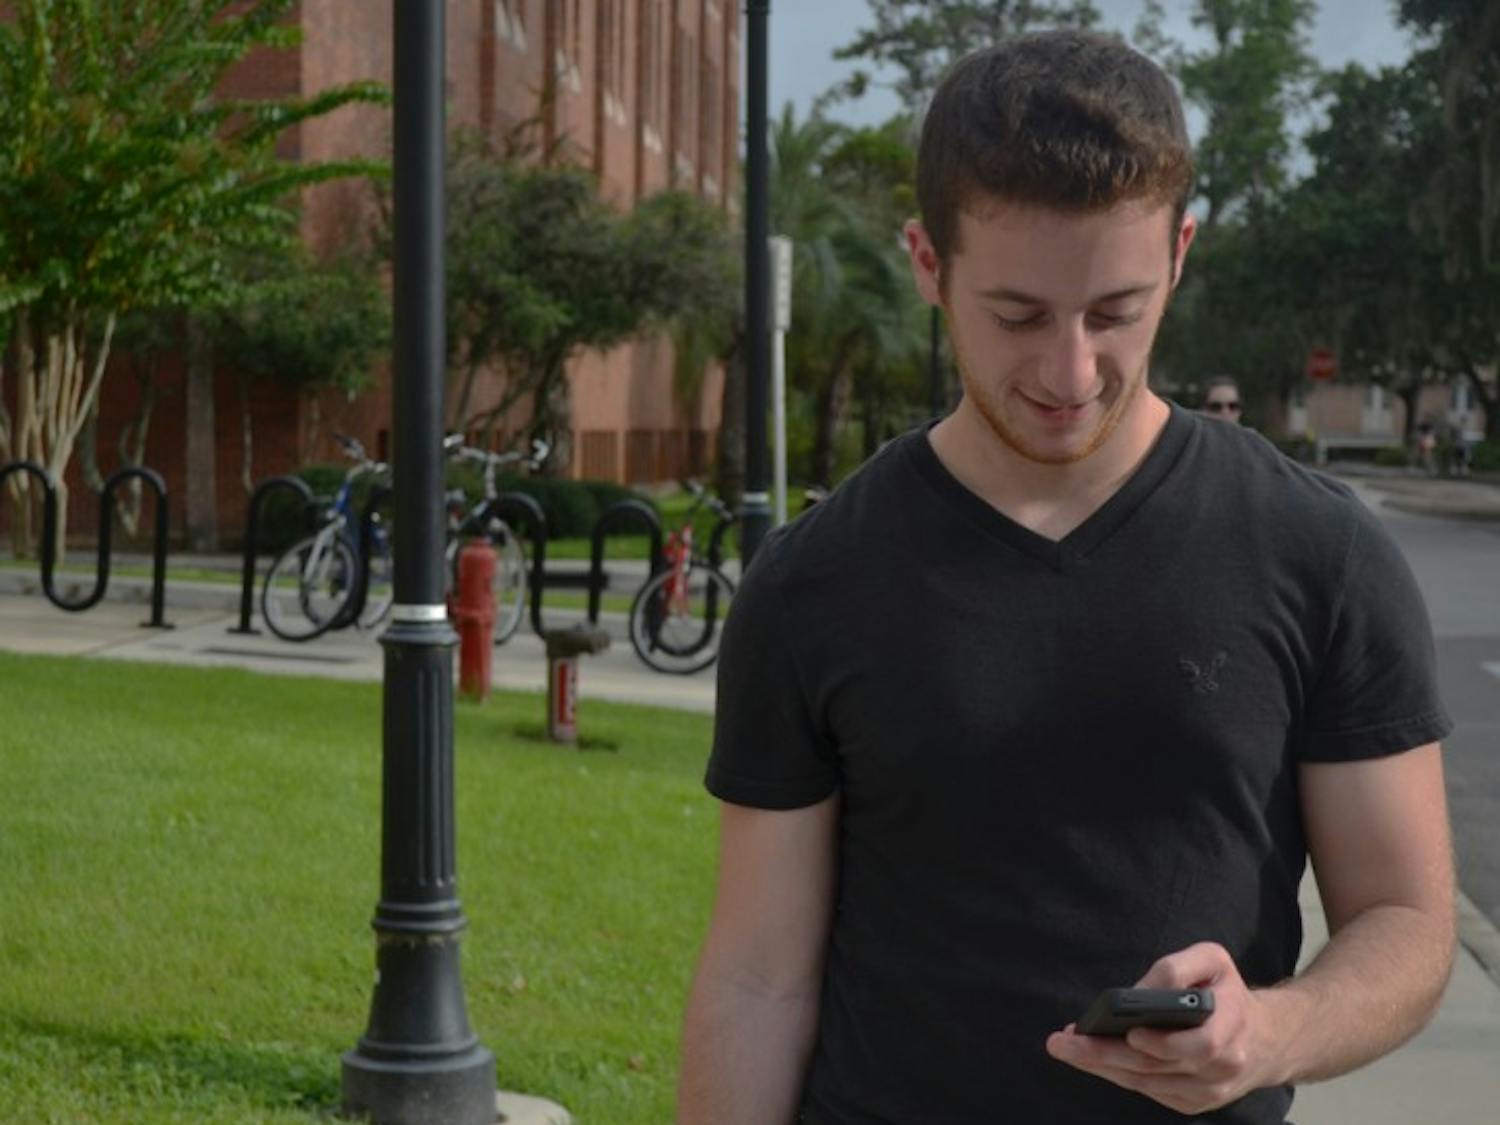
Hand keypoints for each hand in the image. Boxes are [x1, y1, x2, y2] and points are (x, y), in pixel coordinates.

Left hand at [1045, 942, 1287, 1115]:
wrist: (1264, 1039)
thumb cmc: (1226, 992)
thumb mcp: (1212, 960)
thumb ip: (1177, 968)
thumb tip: (1138, 993)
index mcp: (1232, 1027)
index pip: (1199, 1044)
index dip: (1162, 1042)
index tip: (1129, 1032)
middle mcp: (1222, 1066)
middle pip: (1157, 1067)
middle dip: (1106, 1054)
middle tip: (1064, 1042)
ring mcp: (1208, 1091)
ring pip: (1147, 1082)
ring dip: (1102, 1066)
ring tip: (1067, 1048)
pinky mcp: (1193, 1103)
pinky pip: (1149, 1091)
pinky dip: (1118, 1075)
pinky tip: (1092, 1059)